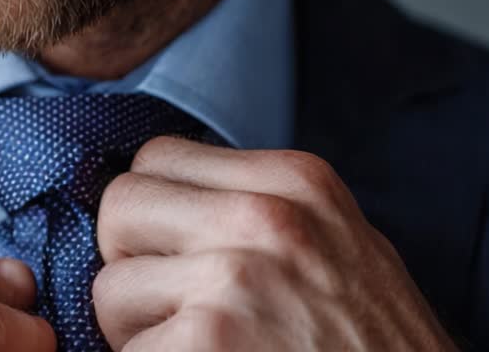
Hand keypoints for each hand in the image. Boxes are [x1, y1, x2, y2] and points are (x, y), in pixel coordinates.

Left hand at [93, 137, 457, 350]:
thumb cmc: (379, 344)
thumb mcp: (337, 243)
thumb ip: (257, 209)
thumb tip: (164, 202)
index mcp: (296, 181)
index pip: (157, 157)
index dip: (151, 212)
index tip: (172, 253)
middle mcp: (265, 217)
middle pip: (120, 205)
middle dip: (127, 260)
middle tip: (168, 305)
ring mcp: (235, 277)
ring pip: (109, 285)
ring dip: (135, 328)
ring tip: (194, 344)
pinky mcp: (211, 337)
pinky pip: (127, 348)